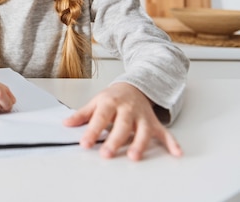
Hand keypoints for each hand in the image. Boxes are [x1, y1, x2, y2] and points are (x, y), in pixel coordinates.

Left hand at [63, 82, 181, 160]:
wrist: (135, 86)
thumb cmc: (113, 97)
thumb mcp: (96, 102)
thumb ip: (82, 114)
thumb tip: (66, 123)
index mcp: (110, 103)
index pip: (100, 118)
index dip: (92, 131)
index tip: (84, 143)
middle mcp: (127, 109)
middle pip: (121, 126)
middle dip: (114, 140)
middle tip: (106, 154)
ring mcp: (142, 116)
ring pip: (142, 130)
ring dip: (139, 144)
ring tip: (135, 157)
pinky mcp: (154, 122)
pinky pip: (165, 132)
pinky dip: (172, 142)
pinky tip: (176, 152)